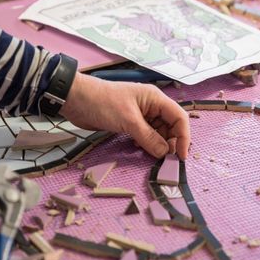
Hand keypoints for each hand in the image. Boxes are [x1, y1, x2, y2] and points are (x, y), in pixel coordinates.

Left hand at [61, 73, 189, 159]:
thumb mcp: (128, 120)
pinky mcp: (130, 123)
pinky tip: (140, 150)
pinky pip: (146, 136)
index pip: (179, 117)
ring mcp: (141, 115)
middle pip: (171, 126)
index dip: (184, 137)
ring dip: (158, 145)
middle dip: (171, 143)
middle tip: (166, 161)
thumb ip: (148, 137)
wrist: (75, 99)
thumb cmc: (102, 102)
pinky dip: (147, 144)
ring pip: (158, 133)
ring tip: (153, 157)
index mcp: (155, 99)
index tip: (181, 156)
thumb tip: (165, 153)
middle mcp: (151, 106)